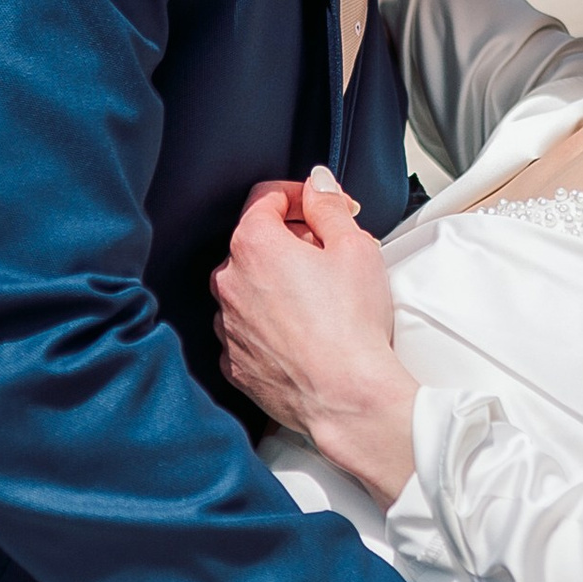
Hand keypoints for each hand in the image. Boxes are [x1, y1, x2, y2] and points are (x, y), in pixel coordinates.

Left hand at [212, 170, 415, 499]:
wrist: (344, 397)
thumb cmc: (351, 326)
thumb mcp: (355, 248)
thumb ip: (329, 206)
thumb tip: (318, 184)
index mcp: (253, 245)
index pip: (265, 197)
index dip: (300, 195)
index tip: (323, 207)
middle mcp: (229, 282)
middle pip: (255, 242)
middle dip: (291, 240)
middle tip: (330, 254)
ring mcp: (227, 326)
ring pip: (249, 287)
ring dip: (277, 283)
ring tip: (320, 298)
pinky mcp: (234, 362)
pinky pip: (247, 329)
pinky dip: (269, 323)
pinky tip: (303, 332)